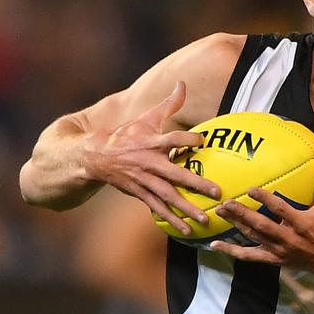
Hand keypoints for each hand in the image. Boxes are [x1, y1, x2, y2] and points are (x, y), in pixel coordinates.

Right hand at [84, 81, 218, 234]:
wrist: (96, 157)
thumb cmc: (128, 135)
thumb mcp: (147, 118)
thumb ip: (169, 104)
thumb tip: (182, 83)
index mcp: (152, 142)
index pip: (173, 138)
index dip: (188, 138)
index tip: (203, 140)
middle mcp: (149, 162)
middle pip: (175, 174)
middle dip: (196, 184)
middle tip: (217, 193)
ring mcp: (144, 180)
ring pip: (167, 196)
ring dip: (186, 208)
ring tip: (204, 219)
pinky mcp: (139, 193)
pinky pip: (157, 208)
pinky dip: (171, 219)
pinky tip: (186, 230)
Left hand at [211, 161, 313, 273]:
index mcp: (301, 224)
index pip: (280, 210)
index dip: (265, 200)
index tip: (250, 189)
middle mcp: (287, 238)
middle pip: (261, 226)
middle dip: (243, 214)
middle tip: (226, 202)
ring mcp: (278, 250)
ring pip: (253, 237)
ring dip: (236, 225)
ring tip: (220, 212)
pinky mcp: (272, 259)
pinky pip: (249, 256)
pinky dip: (232, 252)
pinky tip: (215, 245)